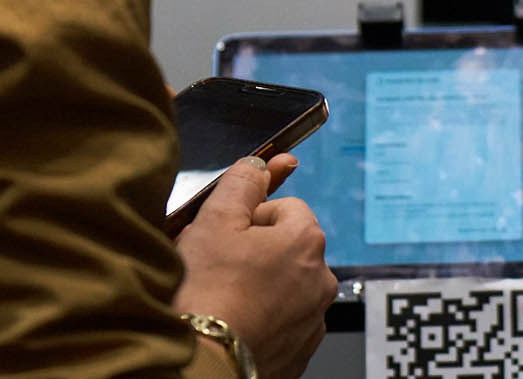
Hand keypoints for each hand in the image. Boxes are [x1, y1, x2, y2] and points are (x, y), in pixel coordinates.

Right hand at [174, 155, 336, 378]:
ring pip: (284, 285)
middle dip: (256, 252)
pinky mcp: (300, 351)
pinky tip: (235, 323)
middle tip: (219, 268)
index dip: (250, 219)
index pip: (284, 207)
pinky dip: (263, 319)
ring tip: (224, 299)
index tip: (226, 237)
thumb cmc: (206, 294)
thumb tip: (259, 164)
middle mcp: (321, 279)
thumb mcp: (215, 221)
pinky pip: (282, 321)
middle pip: (286, 247)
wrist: (201, 364)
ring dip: (260, 286)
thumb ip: (242, 183)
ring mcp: (313, 318)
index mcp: (307, 240)